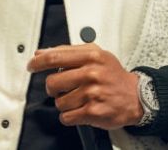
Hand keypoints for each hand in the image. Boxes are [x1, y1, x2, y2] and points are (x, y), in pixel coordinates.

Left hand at [27, 43, 142, 129]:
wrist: (135, 96)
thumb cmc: (113, 75)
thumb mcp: (96, 54)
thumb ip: (69, 51)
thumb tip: (42, 52)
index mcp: (90, 56)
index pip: (55, 57)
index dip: (38, 62)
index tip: (32, 66)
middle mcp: (91, 73)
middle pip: (52, 82)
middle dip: (53, 87)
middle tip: (61, 87)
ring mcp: (91, 93)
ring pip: (58, 101)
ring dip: (64, 102)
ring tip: (78, 98)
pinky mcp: (92, 111)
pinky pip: (66, 116)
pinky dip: (69, 115)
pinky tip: (80, 109)